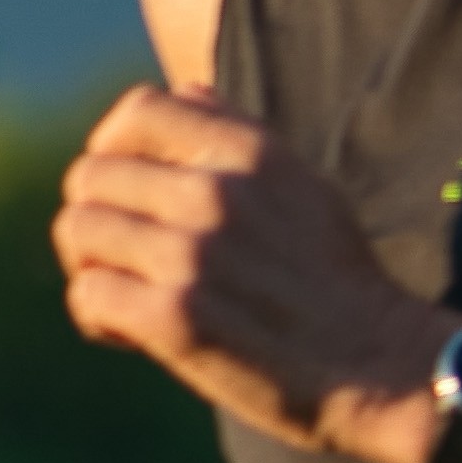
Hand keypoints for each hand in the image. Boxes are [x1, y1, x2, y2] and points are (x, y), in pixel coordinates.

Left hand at [55, 87, 445, 462]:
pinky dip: (98, 318)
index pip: (139, 113)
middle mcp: (215, 194)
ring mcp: (191, 256)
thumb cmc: (338, 281)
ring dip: (90, 267)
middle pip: (91, 176)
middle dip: (98, 218)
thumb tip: (185, 94)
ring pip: (78, 231)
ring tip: (127, 294)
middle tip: (125, 258)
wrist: (383, 368)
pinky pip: (88, 294)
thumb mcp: (306, 187)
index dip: (112, 147)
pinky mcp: (175, 318)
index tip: (128, 191)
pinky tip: (132, 335)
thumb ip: (240, 137)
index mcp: (250, 153)